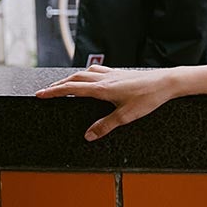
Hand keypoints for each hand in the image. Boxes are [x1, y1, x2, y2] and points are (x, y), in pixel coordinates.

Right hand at [37, 63, 185, 141]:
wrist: (166, 82)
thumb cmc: (149, 98)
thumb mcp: (126, 116)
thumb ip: (105, 126)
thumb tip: (88, 136)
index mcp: (102, 89)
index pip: (71, 89)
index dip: (53, 92)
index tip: (40, 95)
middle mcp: (104, 79)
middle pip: (73, 79)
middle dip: (57, 85)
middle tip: (45, 91)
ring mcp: (112, 74)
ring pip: (84, 73)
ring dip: (70, 78)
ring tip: (62, 85)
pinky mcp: (119, 73)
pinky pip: (96, 71)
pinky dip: (85, 74)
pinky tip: (88, 77)